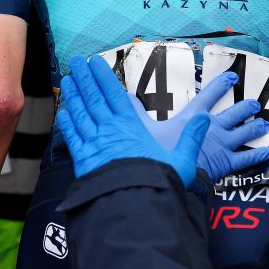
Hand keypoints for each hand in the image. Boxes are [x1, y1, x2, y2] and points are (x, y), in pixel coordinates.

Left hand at [57, 55, 209, 186]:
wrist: (133, 207)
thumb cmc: (157, 185)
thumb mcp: (181, 161)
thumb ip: (191, 138)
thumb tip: (205, 119)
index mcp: (131, 127)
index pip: (114, 94)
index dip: (103, 76)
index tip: (95, 61)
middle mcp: (110, 131)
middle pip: (94, 98)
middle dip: (85, 77)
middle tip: (75, 61)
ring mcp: (94, 144)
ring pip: (80, 113)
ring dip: (73, 95)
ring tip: (68, 80)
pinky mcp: (83, 161)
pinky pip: (72, 137)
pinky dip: (67, 123)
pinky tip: (63, 113)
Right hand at [129, 71, 268, 181]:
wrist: (173, 174)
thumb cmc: (160, 153)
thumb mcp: (144, 130)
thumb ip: (136, 112)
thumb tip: (125, 95)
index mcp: (195, 116)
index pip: (210, 95)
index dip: (222, 85)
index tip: (232, 77)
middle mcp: (213, 127)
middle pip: (233, 114)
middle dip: (245, 107)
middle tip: (254, 103)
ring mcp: (223, 144)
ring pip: (244, 132)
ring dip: (254, 127)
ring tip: (264, 123)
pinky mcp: (228, 162)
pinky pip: (247, 159)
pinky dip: (259, 156)